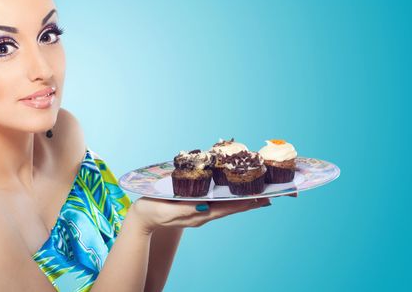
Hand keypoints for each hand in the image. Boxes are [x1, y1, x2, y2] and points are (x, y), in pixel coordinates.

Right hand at [129, 196, 272, 234]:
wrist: (143, 218)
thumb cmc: (153, 212)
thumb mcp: (169, 211)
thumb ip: (186, 210)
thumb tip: (205, 207)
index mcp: (200, 214)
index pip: (228, 209)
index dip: (245, 204)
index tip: (261, 200)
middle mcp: (204, 213)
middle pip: (231, 207)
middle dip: (249, 202)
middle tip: (269, 196)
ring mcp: (200, 210)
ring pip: (226, 204)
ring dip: (242, 199)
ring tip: (257, 195)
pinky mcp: (195, 205)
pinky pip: (216, 201)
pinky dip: (229, 197)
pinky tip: (233, 193)